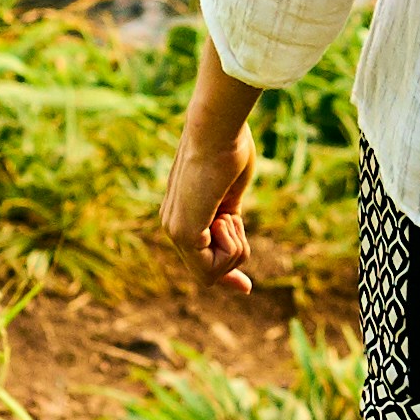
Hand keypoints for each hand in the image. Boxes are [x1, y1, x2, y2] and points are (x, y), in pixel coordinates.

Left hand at [158, 87, 260, 282]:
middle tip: (233, 216)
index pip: (201, 262)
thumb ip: (229, 216)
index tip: (247, 288)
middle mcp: (172, 226)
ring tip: (227, 210)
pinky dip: (231, 245)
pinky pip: (215, 267)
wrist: (217, 131)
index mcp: (182, 214)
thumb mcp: (231, 192)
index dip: (227, 276)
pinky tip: (223, 216)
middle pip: (211, 272)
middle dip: (237, 251)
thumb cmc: (229, 149)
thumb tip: (234, 228)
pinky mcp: (184, 234)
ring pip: (216, 272)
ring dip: (236, 244)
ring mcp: (175, 232)